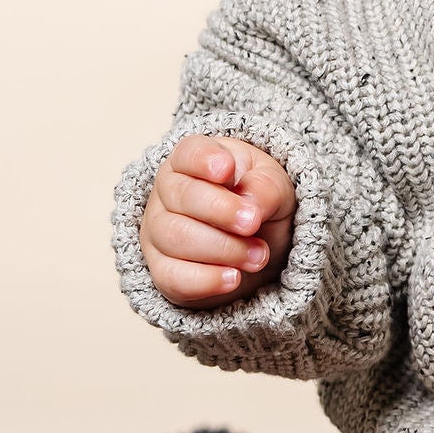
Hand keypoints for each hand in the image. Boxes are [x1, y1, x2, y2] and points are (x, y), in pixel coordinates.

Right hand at [140, 135, 296, 308]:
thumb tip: (251, 202)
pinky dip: (206, 279)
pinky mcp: (163, 271)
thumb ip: (267, 187)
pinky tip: (233, 278)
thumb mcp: (275, 187)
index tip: (228, 170)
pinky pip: (172, 277)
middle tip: (253, 223)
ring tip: (258, 255)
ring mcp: (159, 233)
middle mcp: (168, 193)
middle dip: (222, 211)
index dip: (204, 160)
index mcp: (192, 161)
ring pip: (176, 238)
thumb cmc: (259, 204)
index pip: (187, 153)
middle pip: (182, 197)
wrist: (259, 248)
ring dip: (223, 248)